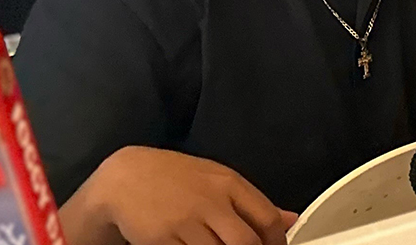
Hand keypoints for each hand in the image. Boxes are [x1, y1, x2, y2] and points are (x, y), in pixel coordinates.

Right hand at [62, 147, 295, 244]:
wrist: (125, 178)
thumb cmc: (176, 178)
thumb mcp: (218, 180)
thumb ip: (252, 202)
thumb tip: (290, 219)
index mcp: (229, 184)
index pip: (265, 218)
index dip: (277, 241)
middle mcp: (210, 202)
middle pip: (246, 242)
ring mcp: (185, 223)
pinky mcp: (162, 241)